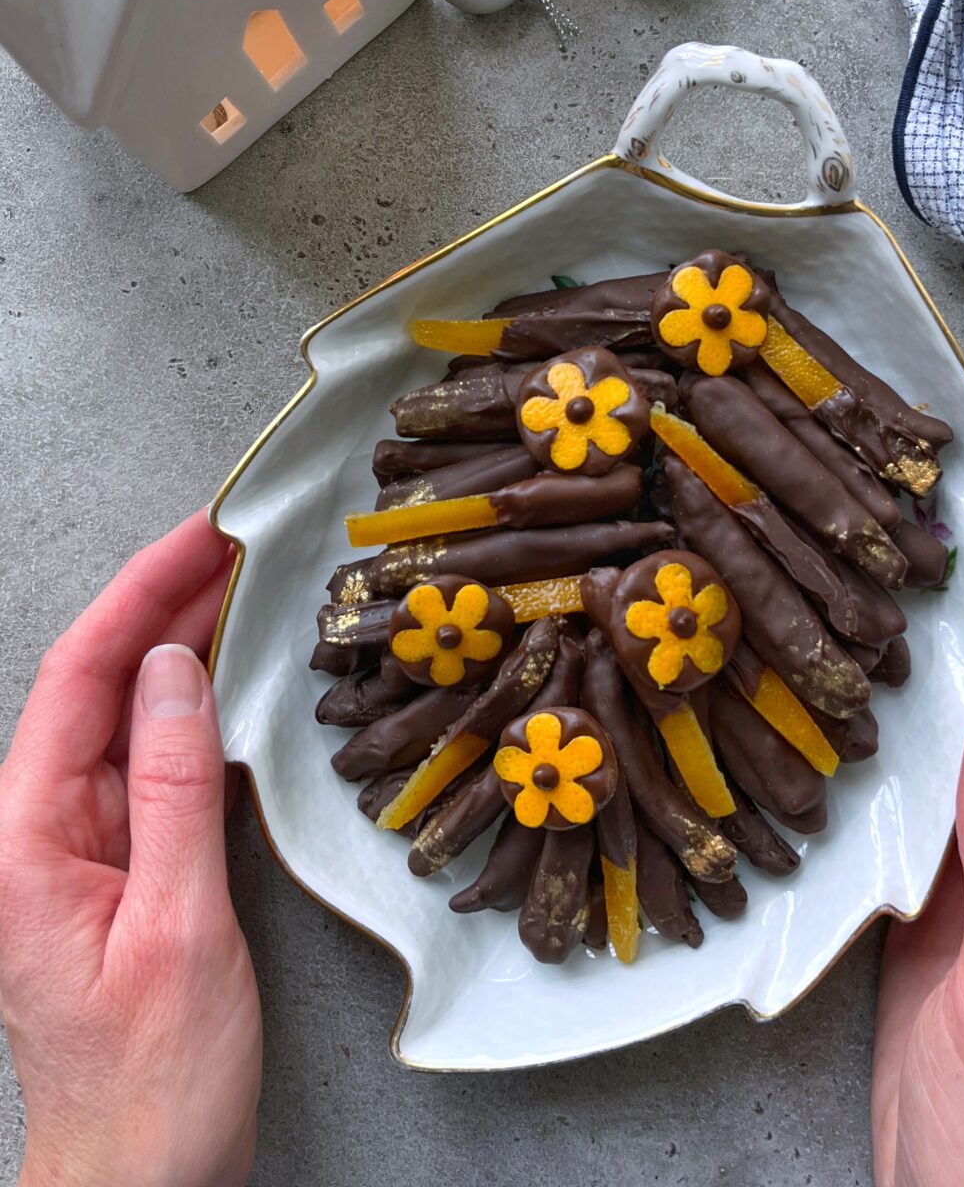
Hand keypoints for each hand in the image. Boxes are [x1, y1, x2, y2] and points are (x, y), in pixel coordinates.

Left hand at [0, 512, 261, 1186]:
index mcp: (28, 838)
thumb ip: (170, 790)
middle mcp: (43, 830)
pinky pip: (154, 765)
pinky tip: (228, 684)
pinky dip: (193, 710)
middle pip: (100, 686)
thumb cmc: (153, 1076)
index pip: (82, 681)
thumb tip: (175, 674)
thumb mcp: (175, 923)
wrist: (141, 1174)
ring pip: (128, 719)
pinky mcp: (124, 866)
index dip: (139, 597)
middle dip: (161, 604)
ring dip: (180, 649)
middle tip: (231, 545)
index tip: (196, 540)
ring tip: (236, 591)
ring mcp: (82, 846)